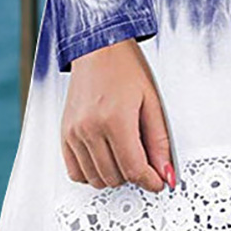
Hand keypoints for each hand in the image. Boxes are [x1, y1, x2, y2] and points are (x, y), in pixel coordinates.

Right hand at [61, 38, 175, 192]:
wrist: (98, 50)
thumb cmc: (125, 68)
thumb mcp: (151, 101)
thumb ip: (159, 141)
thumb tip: (165, 171)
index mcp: (115, 119)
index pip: (134, 168)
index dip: (151, 180)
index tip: (158, 181)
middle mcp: (90, 128)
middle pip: (115, 177)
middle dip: (134, 175)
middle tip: (145, 160)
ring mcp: (74, 133)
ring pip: (95, 179)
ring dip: (114, 175)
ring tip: (126, 155)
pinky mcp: (65, 134)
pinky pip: (75, 172)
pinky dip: (92, 173)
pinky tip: (106, 158)